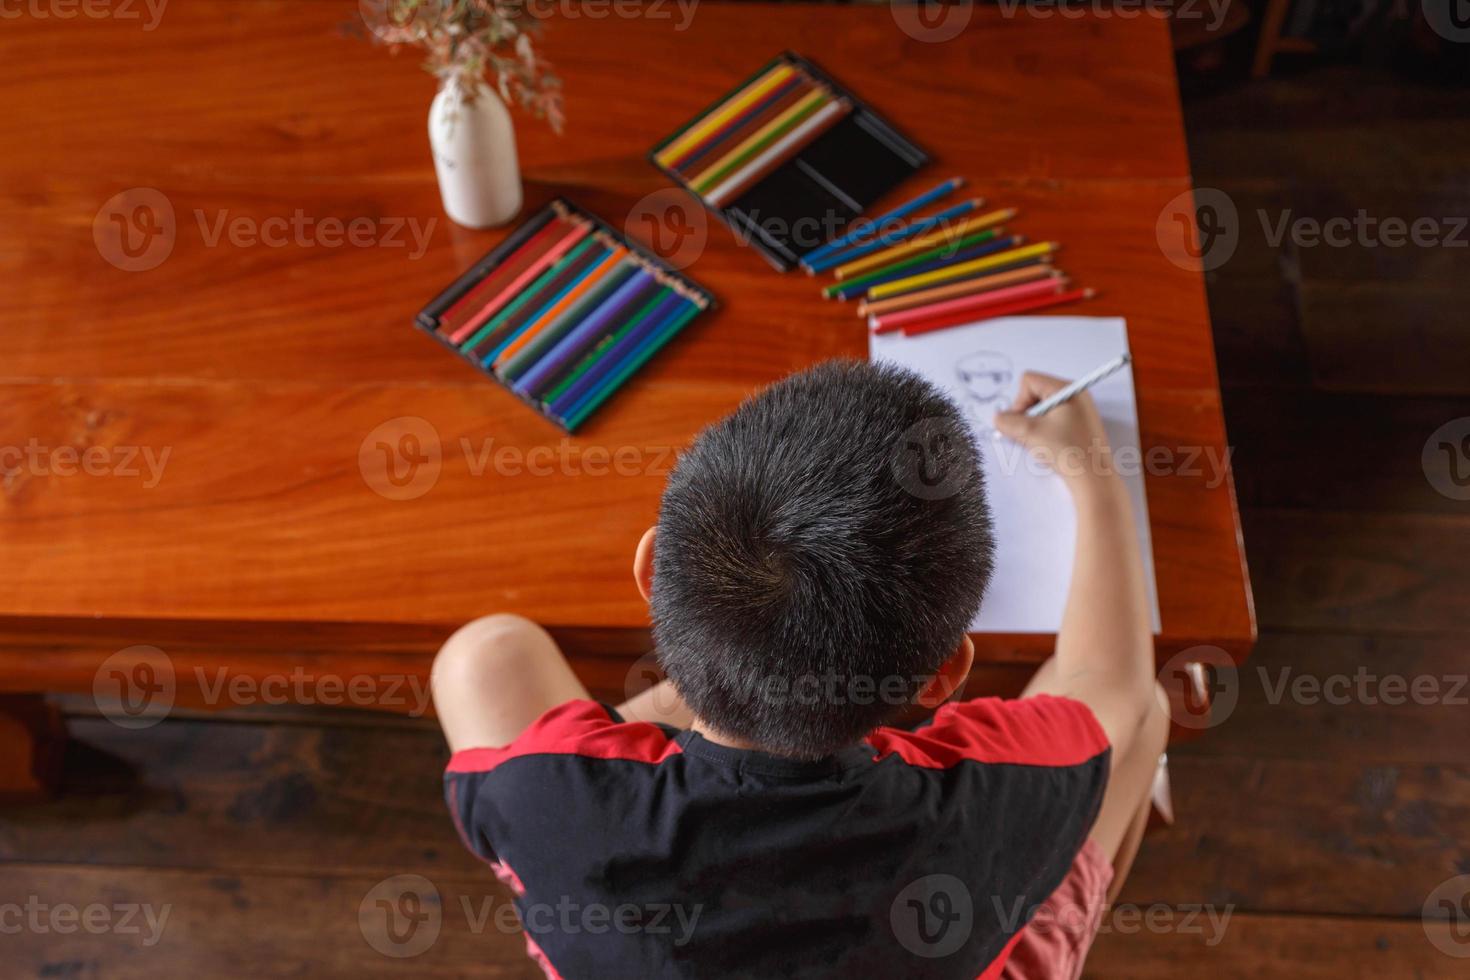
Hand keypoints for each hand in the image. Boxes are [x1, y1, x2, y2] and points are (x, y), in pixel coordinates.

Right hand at [993, 371, 1115, 493]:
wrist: (1093, 478)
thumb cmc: (1067, 451)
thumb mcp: (1030, 433)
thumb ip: (1008, 422)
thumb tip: (998, 418)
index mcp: (1067, 389)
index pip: (1029, 381)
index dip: (1019, 401)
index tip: (1022, 423)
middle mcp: (1075, 395)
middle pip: (1035, 394)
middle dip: (1026, 415)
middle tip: (1030, 435)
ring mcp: (1080, 410)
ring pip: (1042, 410)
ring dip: (1034, 426)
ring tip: (1042, 444)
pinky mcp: (1080, 425)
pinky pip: (1053, 420)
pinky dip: (1045, 432)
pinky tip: (1050, 448)